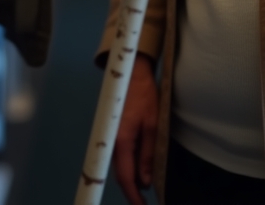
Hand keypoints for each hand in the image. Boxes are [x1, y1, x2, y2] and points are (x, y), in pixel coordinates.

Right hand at [113, 53, 158, 204]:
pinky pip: (119, 157)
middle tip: (145, 202)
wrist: (131, 73)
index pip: (126, 178)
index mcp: (122, 141)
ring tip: (144, 190)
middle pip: (120, 175)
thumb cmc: (145, 96)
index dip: (134, 196)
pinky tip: (138, 170)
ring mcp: (110, 138)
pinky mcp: (113, 133)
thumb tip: (146, 181)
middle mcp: (111, 143)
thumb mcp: (153, 124)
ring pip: (119, 167)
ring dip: (130, 179)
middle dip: (132, 191)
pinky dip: (128, 167)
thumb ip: (149, 153)